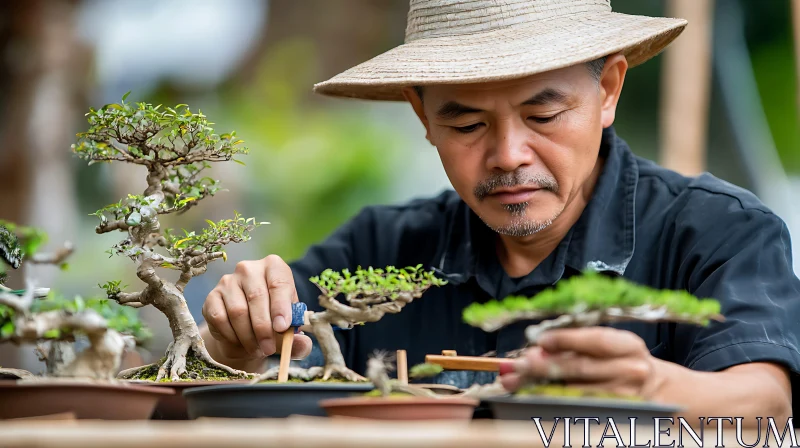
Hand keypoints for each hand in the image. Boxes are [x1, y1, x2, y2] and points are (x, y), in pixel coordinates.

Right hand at [202, 254, 312, 360]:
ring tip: (257, 349)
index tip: (282, 327)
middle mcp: (249, 269)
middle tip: (269, 348)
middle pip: (257, 297)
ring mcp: (228, 281)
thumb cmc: (273, 323)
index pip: (279, 283)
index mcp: (274, 267)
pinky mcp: (212, 296)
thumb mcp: (289, 331)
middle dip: (264, 328)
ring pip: (238, 310)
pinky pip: (220, 318)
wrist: (245, 331)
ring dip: (248, 336)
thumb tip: (303, 344)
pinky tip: (240, 342)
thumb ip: (298, 339)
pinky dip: (231, 335)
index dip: (281, 306)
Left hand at [499, 327, 665, 398]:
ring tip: (516, 382)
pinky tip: (535, 400)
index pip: (596, 341)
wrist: (663, 391)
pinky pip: (582, 410)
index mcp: (629, 346)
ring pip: (577, 392)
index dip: (566, 339)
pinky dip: (555, 403)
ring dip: (542, 386)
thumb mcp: (612, 347)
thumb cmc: (627, 363)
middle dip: (545, 365)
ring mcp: (627, 397)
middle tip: (519, 364)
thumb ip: (579, 344)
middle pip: (581, 368)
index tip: (540, 340)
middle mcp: (631, 371)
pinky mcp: (619, 416)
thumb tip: (539, 347)